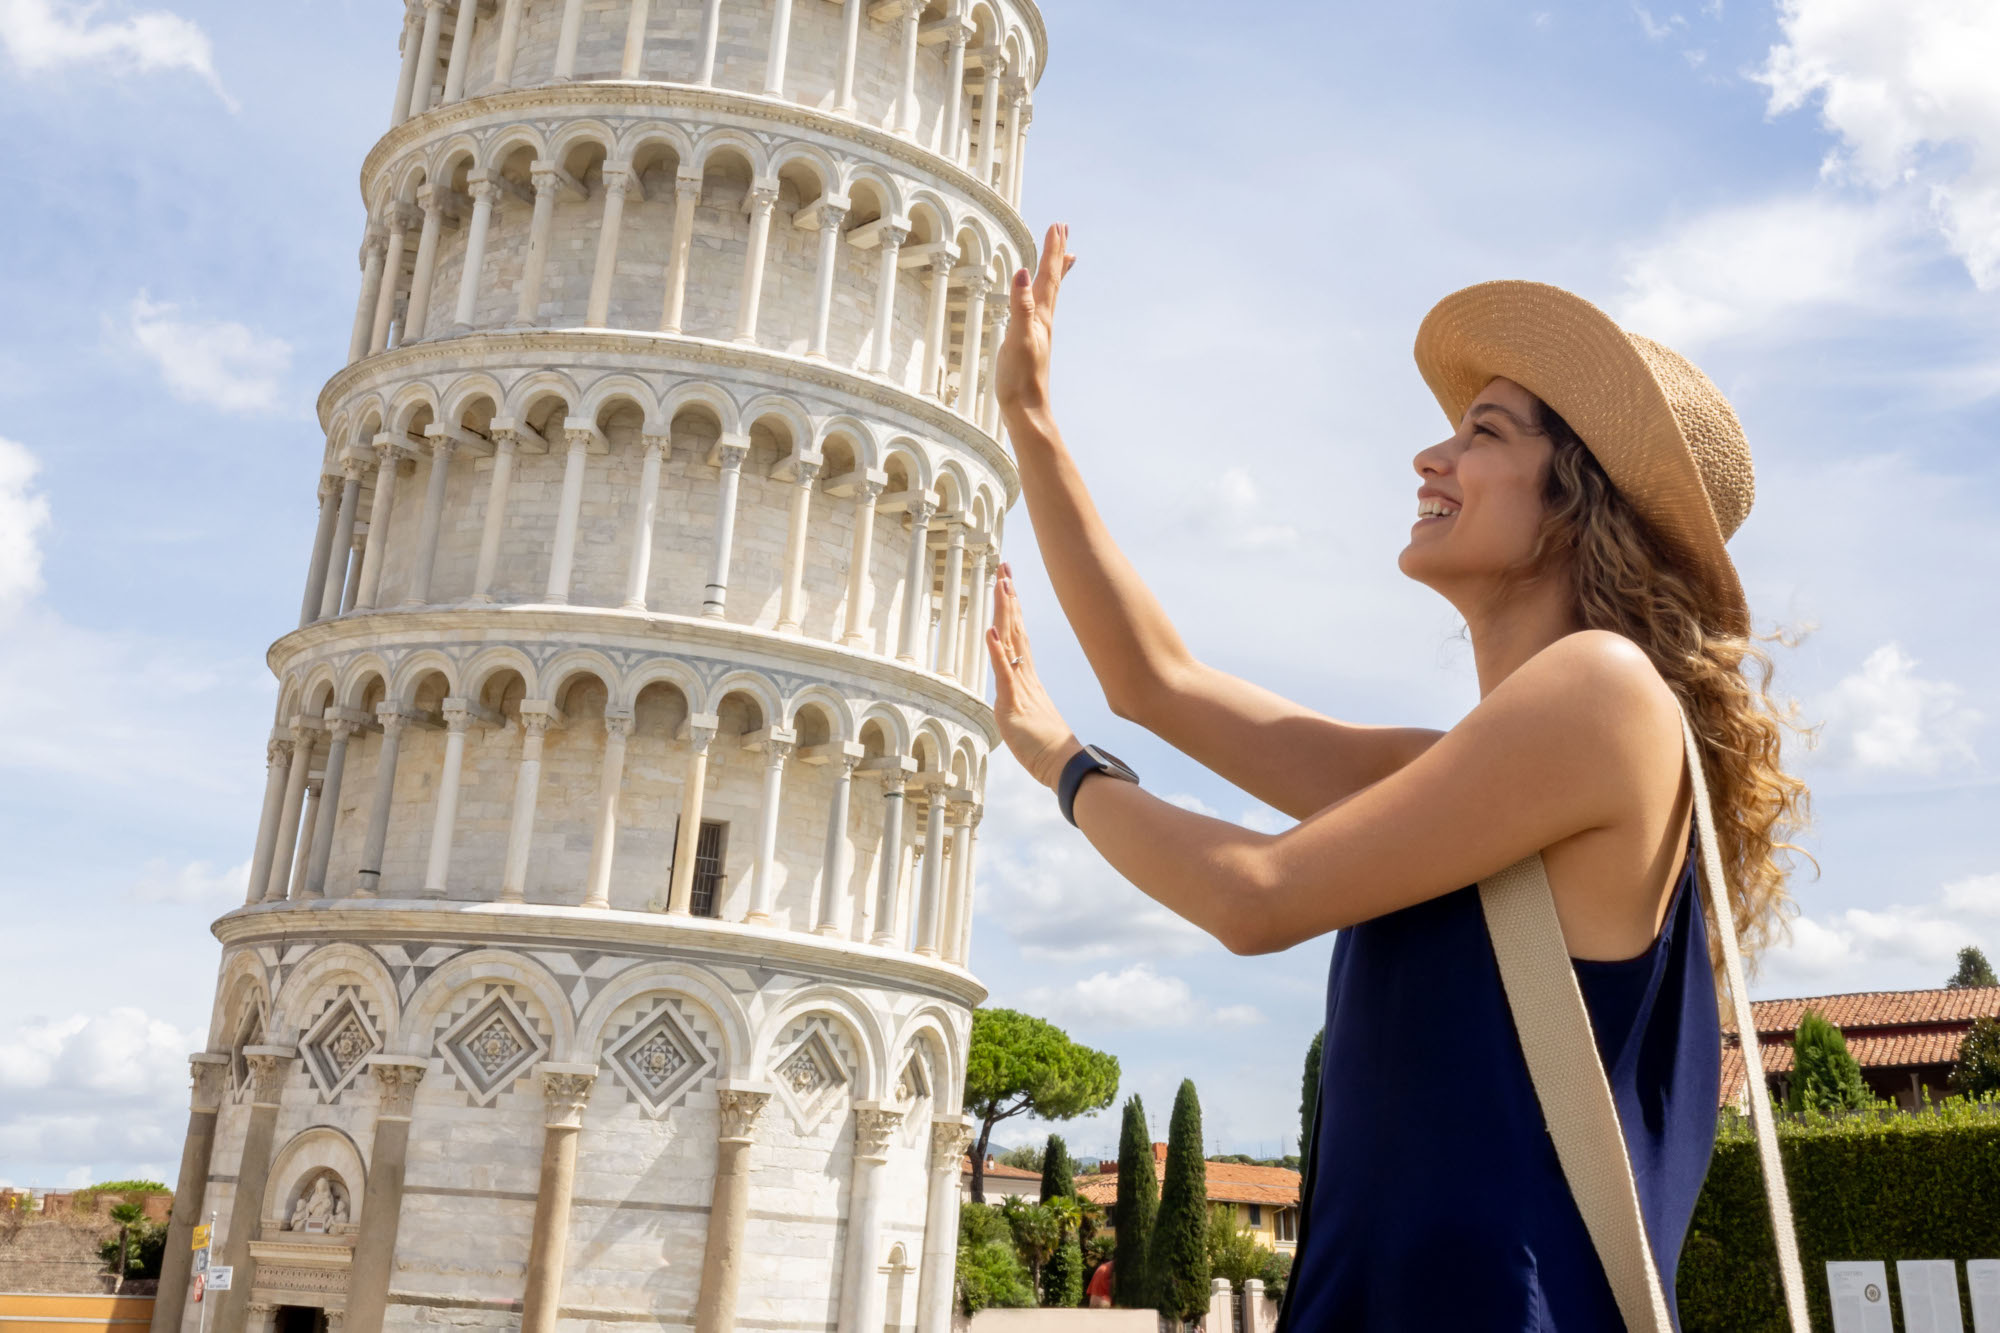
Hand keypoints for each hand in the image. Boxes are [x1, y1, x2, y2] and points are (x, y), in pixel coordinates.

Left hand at [986, 564, 1083, 788]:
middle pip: (1014, 629)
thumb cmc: (1047, 746)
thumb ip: (1022, 699)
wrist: (1062, 765)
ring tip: (1000, 584)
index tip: (1008, 582)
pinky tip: (990, 632)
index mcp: (1027, 677)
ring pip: (1010, 643)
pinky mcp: (1014, 703)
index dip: (1012, 608)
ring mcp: (1020, 687)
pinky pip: (1004, 674)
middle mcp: (1024, 676)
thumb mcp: (1029, 715)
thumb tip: (1014, 691)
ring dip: (1003, 613)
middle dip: (1008, 598)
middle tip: (1003, 568)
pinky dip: (996, 652)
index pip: (1018, 635)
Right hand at [995, 224, 1077, 428]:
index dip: (1052, 250)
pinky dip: (1040, 296)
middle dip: (1057, 253)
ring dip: (1054, 273)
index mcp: (1041, 315)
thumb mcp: (1017, 337)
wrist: (1027, 410)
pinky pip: (1038, 310)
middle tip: (1063, 230)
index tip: (1057, 225)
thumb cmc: (1020, 377)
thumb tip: (1019, 271)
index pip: (1048, 275)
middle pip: (1053, 280)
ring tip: (1064, 258)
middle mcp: (1043, 320)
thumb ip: (1019, 305)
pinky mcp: (1031, 343)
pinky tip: (1036, 301)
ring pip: (1049, 294)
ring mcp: (1038, 331)